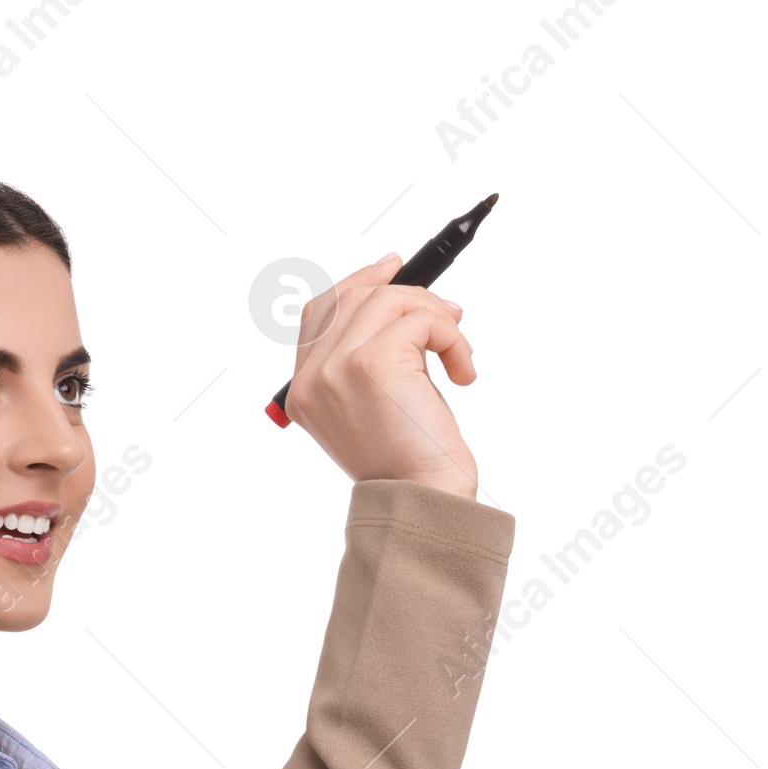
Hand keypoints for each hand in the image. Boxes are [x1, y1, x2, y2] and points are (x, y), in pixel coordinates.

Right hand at [280, 253, 478, 497]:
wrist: (421, 499)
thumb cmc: (407, 463)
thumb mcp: (373, 408)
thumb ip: (363, 362)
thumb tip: (397, 296)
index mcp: (303, 391)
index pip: (319, 311)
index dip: (359, 281)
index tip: (395, 269)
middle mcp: (312, 377)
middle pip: (354, 295)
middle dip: (409, 294)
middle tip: (449, 315)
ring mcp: (336, 367)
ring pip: (390, 300)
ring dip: (437, 318)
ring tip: (457, 353)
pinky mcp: (372, 362)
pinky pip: (422, 319)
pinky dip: (454, 339)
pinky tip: (464, 372)